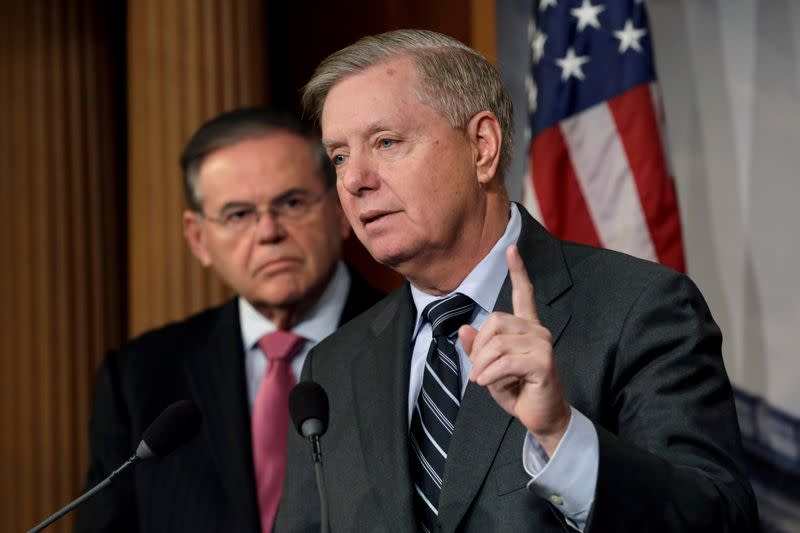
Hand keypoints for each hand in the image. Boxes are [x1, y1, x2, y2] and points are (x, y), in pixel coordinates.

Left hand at [460, 245, 570, 455]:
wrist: (541, 418)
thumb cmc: (517, 392)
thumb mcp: (490, 369)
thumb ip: (478, 349)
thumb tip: (464, 329)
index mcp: (526, 328)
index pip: (523, 294)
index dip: (518, 271)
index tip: (511, 249)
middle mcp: (538, 331)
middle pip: (494, 322)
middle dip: (479, 350)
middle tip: (480, 372)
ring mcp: (543, 345)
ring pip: (497, 344)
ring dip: (483, 366)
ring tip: (486, 381)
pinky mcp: (544, 363)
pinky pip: (505, 362)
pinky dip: (490, 375)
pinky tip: (489, 385)